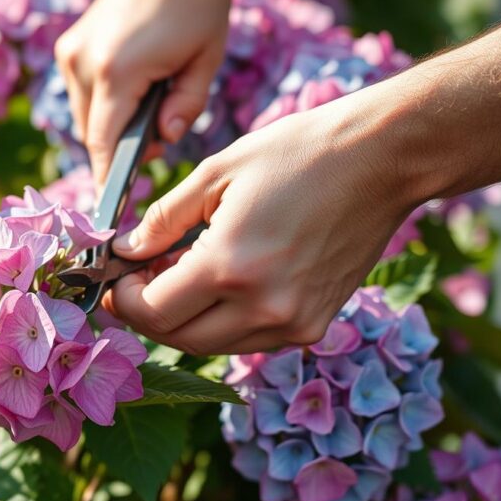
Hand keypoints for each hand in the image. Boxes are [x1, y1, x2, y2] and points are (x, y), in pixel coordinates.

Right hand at [54, 0, 229, 185]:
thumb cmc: (195, 4)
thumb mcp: (205, 57)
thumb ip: (186, 107)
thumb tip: (162, 140)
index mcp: (117, 72)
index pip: (105, 146)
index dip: (107, 181)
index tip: (109, 210)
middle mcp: (83, 64)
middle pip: (92, 135)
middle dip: (119, 147)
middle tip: (159, 133)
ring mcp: (71, 53)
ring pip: (84, 116)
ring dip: (110, 123)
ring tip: (149, 102)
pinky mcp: (69, 45)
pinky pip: (82, 93)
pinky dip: (103, 101)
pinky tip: (133, 84)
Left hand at [101, 96, 423, 354]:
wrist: (383, 159)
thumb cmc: (297, 154)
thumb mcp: (215, 173)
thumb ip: (161, 220)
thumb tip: (126, 252)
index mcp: (229, 267)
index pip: (151, 312)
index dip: (123, 299)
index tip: (118, 276)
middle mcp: (263, 308)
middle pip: (176, 338)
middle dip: (146, 313)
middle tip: (137, 280)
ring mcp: (293, 323)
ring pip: (212, 346)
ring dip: (183, 322)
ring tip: (177, 278)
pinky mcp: (314, 325)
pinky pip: (249, 341)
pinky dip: (222, 323)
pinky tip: (220, 286)